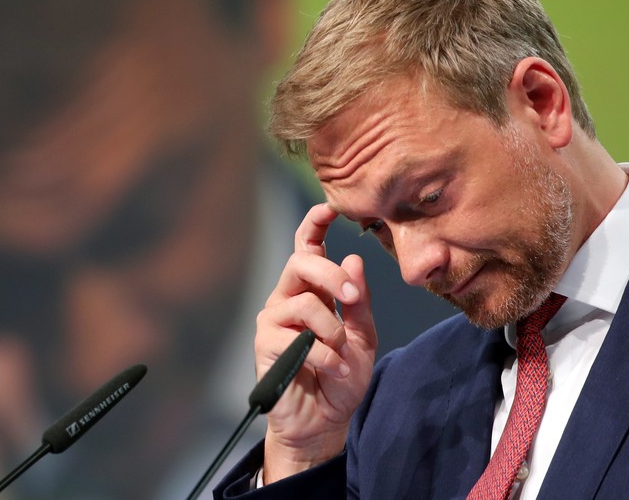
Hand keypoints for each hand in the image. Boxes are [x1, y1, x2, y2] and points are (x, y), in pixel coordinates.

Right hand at [255, 203, 377, 483]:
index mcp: (312, 290)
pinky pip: (298, 337)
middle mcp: (288, 298)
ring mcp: (274, 319)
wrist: (324, 421)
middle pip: (302, 261)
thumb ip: (358, 302)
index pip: (308, 248)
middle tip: (350, 297)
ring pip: (304, 301)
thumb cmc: (341, 378)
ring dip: (332, 329)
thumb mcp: (364, 338)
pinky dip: (324, 354)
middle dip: (331, 274)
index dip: (314, 224)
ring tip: (340, 354)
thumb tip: (353, 259)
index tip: (328, 208)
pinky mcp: (265, 344)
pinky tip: (330, 369)